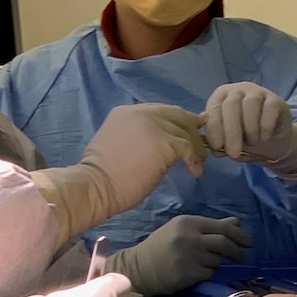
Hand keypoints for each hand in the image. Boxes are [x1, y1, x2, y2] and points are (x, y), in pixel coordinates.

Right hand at [81, 103, 206, 210]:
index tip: (189, 130)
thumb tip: (160, 143)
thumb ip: (138, 136)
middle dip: (191, 129)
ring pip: (185, 132)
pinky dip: (195, 160)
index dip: (177, 120)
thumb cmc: (101, 175)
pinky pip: (188, 148)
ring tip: (198, 164)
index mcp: (127, 112)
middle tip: (201, 145)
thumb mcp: (118, 143)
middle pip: (176, 115)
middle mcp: (141, 113)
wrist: (95, 186)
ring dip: (195, 148)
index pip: (160, 111)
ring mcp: (153, 126)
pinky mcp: (164, 143)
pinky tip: (195, 172)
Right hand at [106, 215, 253, 296]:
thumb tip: (237, 223)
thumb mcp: (184, 230)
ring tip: (203, 262)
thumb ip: (210, 227)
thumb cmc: (162, 246)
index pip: (221, 227)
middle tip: (242, 256)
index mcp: (188, 222)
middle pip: (224, 243)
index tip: (248, 242)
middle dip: (237, 251)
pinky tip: (195, 271)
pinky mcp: (188, 273)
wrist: (140, 267)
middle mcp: (189, 237)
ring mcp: (189, 256)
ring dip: (216, 263)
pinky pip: (208, 273)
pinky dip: (206, 273)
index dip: (238, 235)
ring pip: (216, 260)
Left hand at [205, 82, 292, 159]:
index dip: (214, 129)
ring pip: (250, 104)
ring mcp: (257, 92)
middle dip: (231, 131)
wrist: (271, 141)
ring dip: (249, 128)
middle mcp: (237, 90)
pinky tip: (264, 138)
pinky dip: (265, 127)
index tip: (218, 147)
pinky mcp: (275, 100)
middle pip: (231, 104)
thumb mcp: (228, 143)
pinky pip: (269, 109)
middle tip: (234, 153)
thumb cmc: (243, 139)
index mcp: (220, 97)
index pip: (213, 108)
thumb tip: (215, 147)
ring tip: (252, 143)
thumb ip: (218, 142)